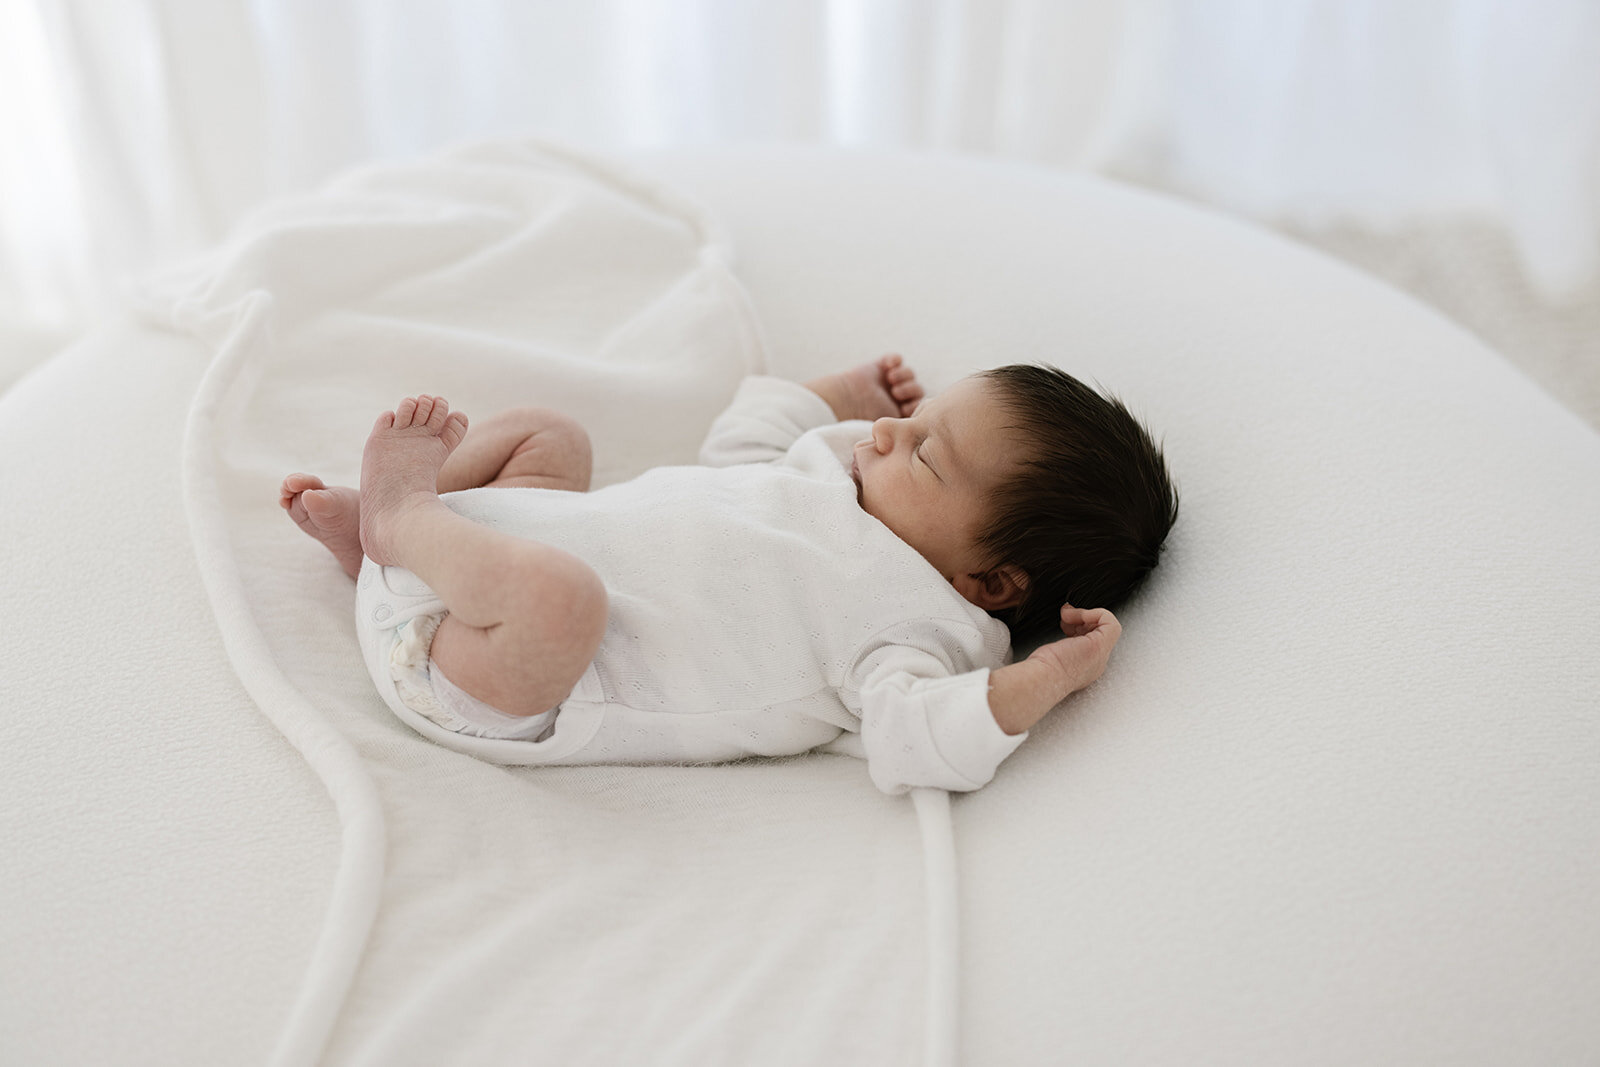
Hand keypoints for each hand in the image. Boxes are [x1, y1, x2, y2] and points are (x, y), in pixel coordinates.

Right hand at [804, 354, 924, 421]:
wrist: (844, 400)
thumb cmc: (862, 417)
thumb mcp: (889, 426)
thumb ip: (904, 427)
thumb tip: (919, 433)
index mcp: (900, 411)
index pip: (920, 404)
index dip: (917, 403)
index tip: (904, 407)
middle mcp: (896, 396)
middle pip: (917, 388)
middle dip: (910, 389)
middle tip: (896, 393)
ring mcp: (889, 380)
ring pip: (909, 373)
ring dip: (904, 375)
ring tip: (891, 380)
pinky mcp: (881, 366)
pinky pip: (896, 358)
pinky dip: (895, 360)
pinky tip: (888, 367)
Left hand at [1027, 605, 1121, 694]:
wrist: (1043, 680)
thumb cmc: (1041, 672)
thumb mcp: (1052, 656)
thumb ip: (1062, 645)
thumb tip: (1063, 626)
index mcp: (1085, 667)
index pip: (1090, 640)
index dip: (1079, 627)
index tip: (1064, 623)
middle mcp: (1096, 662)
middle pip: (1098, 632)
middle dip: (1082, 619)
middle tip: (1065, 616)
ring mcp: (1100, 655)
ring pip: (1106, 626)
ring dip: (1085, 614)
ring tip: (1067, 615)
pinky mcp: (1099, 645)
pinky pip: (1110, 622)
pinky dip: (1094, 613)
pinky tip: (1074, 615)